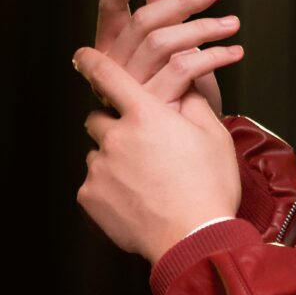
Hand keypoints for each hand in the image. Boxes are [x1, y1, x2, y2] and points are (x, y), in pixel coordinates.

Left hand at [73, 46, 241, 262]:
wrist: (195, 238)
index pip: (108, 77)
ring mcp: (100, 168)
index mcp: (146, 115)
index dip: (92, 62)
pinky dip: (110, 187)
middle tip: (142, 143)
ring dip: (114, 157)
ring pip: (98, 153)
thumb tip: (185, 85)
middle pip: (99, 118)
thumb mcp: (214, 135)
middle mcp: (116, 137)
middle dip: (114, 124)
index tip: (81, 56)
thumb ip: (194, 103)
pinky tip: (137, 198)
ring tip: (145, 178)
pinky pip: (94, 183)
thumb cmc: (209, 185)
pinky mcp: (90, 197)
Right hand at [94, 0, 240, 115]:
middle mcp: (113, 70)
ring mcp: (128, 90)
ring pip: (164, 42)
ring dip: (204, 28)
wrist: (186, 158)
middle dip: (183, 0)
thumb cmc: (179, 104)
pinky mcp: (150, 106)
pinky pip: (184, 68)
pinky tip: (233, 53)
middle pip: (145, 21)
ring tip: (232, 25)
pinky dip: (214, 56)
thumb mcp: (174, 55)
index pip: (110, 9)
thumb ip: (165, 18)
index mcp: (113, 53)